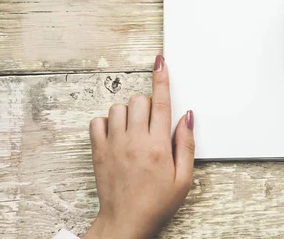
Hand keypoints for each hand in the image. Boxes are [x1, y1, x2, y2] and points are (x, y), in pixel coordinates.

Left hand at [83, 55, 194, 238]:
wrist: (126, 222)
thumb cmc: (156, 203)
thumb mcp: (183, 178)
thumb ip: (186, 145)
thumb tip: (187, 117)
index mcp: (159, 146)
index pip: (161, 103)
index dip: (162, 79)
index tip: (160, 62)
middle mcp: (135, 141)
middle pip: (139, 100)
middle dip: (147, 105)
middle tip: (151, 124)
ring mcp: (114, 144)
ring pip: (118, 107)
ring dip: (128, 113)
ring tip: (133, 131)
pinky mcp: (99, 151)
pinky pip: (97, 121)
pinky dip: (106, 123)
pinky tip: (116, 135)